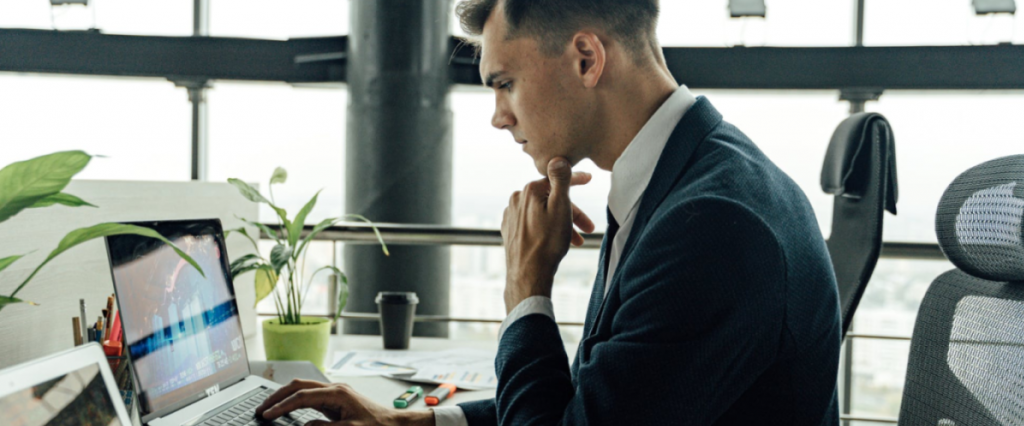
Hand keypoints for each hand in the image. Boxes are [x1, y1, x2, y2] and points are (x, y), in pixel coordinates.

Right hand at [256, 379, 433, 425]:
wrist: (395, 424)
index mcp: (337, 394)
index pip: (301, 397)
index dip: (282, 406)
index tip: (267, 415)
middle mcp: (335, 389)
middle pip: (299, 386)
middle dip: (277, 396)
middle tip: (260, 408)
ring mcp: (336, 393)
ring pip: (303, 388)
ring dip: (285, 396)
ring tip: (269, 407)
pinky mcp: (337, 399)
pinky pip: (311, 396)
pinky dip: (295, 400)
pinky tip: (288, 408)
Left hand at [501, 158, 594, 312]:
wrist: (528, 275)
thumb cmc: (547, 243)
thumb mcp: (561, 207)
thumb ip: (560, 180)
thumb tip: (558, 158)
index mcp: (528, 191)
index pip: (556, 179)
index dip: (576, 180)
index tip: (590, 179)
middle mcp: (516, 200)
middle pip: (551, 199)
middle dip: (572, 212)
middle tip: (589, 228)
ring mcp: (511, 216)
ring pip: (543, 213)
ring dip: (562, 223)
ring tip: (577, 241)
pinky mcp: (510, 231)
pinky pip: (533, 224)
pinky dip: (547, 229)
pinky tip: (555, 240)